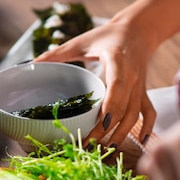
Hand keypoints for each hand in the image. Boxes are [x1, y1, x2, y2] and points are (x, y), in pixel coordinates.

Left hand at [35, 17, 156, 146]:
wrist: (138, 30)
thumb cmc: (107, 36)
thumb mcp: (81, 41)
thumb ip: (57, 54)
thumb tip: (31, 64)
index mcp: (117, 60)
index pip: (117, 85)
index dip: (111, 105)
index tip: (102, 123)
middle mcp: (131, 76)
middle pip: (124, 107)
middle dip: (110, 129)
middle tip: (92, 144)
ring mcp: (139, 86)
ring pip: (136, 114)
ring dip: (124, 133)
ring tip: (108, 149)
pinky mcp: (144, 92)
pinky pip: (149, 112)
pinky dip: (147, 128)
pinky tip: (140, 142)